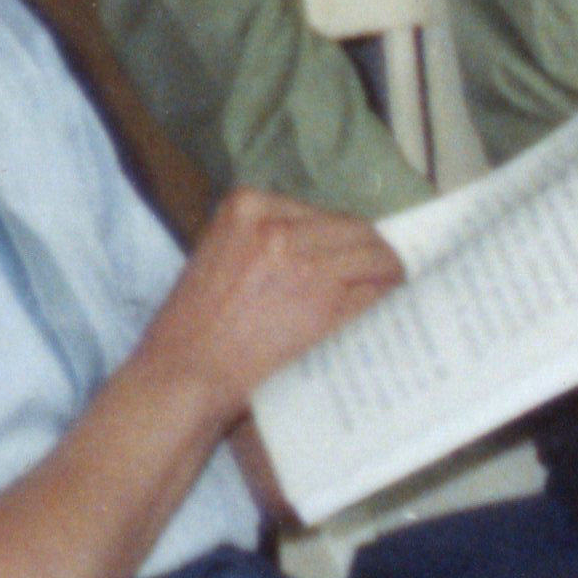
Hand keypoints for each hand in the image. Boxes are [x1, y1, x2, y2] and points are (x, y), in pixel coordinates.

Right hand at [138, 188, 399, 420]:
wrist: (185, 372)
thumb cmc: (194, 322)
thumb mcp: (220, 254)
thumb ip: (264, 239)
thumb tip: (321, 242)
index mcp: (247, 205)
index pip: (318, 213)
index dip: (338, 236)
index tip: (346, 252)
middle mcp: (279, 226)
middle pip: (353, 228)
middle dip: (369, 250)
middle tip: (384, 268)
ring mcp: (306, 262)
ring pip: (373, 254)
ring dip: (387, 270)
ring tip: (392, 283)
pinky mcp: (327, 301)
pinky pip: (375, 289)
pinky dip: (386, 293)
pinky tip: (390, 300)